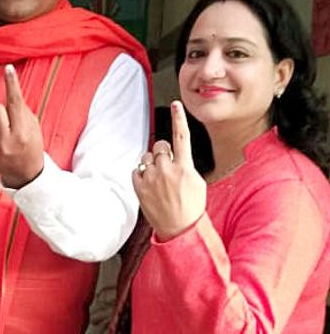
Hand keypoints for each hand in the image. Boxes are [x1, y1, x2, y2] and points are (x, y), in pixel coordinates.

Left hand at [0, 64, 43, 188]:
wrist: (24, 172)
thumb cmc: (30, 145)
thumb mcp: (33, 126)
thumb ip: (20, 109)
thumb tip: (8, 87)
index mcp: (21, 134)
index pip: (15, 103)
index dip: (12, 84)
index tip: (8, 69)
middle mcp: (5, 143)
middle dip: (1, 110)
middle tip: (8, 121)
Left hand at [132, 101, 205, 239]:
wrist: (180, 229)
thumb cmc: (191, 207)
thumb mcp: (198, 182)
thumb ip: (185, 165)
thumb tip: (175, 156)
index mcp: (184, 167)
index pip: (182, 137)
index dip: (179, 119)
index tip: (176, 104)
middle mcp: (167, 170)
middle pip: (159, 146)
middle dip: (162, 152)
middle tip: (167, 168)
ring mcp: (152, 178)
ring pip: (146, 157)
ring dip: (151, 164)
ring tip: (159, 181)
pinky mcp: (139, 187)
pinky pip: (137, 170)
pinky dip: (142, 175)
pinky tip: (150, 186)